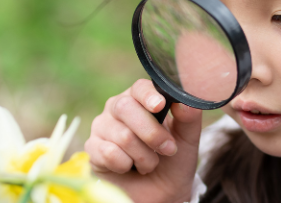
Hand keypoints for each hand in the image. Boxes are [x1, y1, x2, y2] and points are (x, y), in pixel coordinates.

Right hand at [85, 79, 202, 202]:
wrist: (160, 193)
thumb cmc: (172, 161)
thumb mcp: (187, 140)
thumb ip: (188, 118)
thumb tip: (185, 102)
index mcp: (140, 99)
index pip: (139, 87)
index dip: (148, 95)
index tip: (160, 106)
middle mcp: (117, 108)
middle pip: (126, 108)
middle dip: (152, 133)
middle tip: (167, 149)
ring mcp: (102, 126)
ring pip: (122, 135)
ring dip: (144, 157)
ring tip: (149, 163)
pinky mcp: (92, 148)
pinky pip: (108, 153)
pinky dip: (125, 165)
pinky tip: (128, 167)